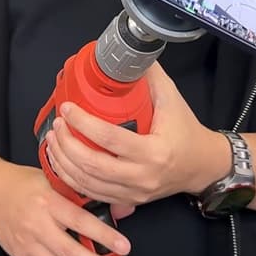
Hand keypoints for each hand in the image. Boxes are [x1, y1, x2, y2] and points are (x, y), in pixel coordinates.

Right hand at [0, 163, 134, 255]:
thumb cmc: (26, 184)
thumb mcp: (54, 180)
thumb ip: (84, 196)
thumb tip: (120, 210)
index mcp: (47, 201)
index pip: (79, 221)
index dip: (103, 235)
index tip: (124, 247)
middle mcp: (36, 226)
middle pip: (70, 252)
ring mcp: (27, 245)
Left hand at [43, 63, 225, 209]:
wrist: (202, 165)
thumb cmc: (186, 130)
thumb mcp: (172, 99)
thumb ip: (150, 76)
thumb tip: (126, 55)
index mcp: (154, 151)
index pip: (110, 138)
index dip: (83, 123)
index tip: (67, 108)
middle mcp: (142, 176)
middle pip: (93, 165)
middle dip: (67, 144)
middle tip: (58, 125)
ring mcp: (134, 192)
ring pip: (88, 183)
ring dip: (63, 162)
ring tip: (53, 140)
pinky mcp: (128, 200)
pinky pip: (92, 193)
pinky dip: (72, 178)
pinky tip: (61, 162)